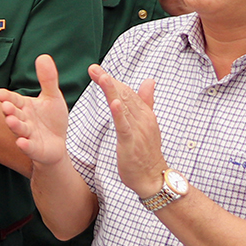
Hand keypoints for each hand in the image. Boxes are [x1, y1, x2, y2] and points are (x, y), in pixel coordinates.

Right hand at [0, 54, 70, 167]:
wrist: (58, 144)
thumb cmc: (51, 119)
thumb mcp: (52, 96)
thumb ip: (47, 78)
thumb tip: (43, 56)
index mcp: (24, 107)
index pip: (14, 99)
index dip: (7, 97)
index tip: (0, 93)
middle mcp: (23, 120)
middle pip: (14, 113)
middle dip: (9, 110)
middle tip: (5, 105)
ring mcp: (27, 135)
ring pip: (19, 129)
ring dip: (14, 125)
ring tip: (11, 120)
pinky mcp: (35, 149)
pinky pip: (28, 147)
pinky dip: (25, 145)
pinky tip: (21, 142)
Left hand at [91, 66, 165, 197]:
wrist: (152, 177)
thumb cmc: (146, 152)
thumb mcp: (146, 124)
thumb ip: (146, 102)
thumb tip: (149, 80)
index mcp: (144, 113)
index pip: (127, 92)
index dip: (112, 80)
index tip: (97, 69)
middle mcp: (143, 118)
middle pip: (124, 95)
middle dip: (108, 81)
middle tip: (93, 68)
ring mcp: (138, 129)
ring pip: (124, 107)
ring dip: (113, 91)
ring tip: (102, 77)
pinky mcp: (131, 142)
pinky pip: (124, 126)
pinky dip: (119, 114)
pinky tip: (114, 103)